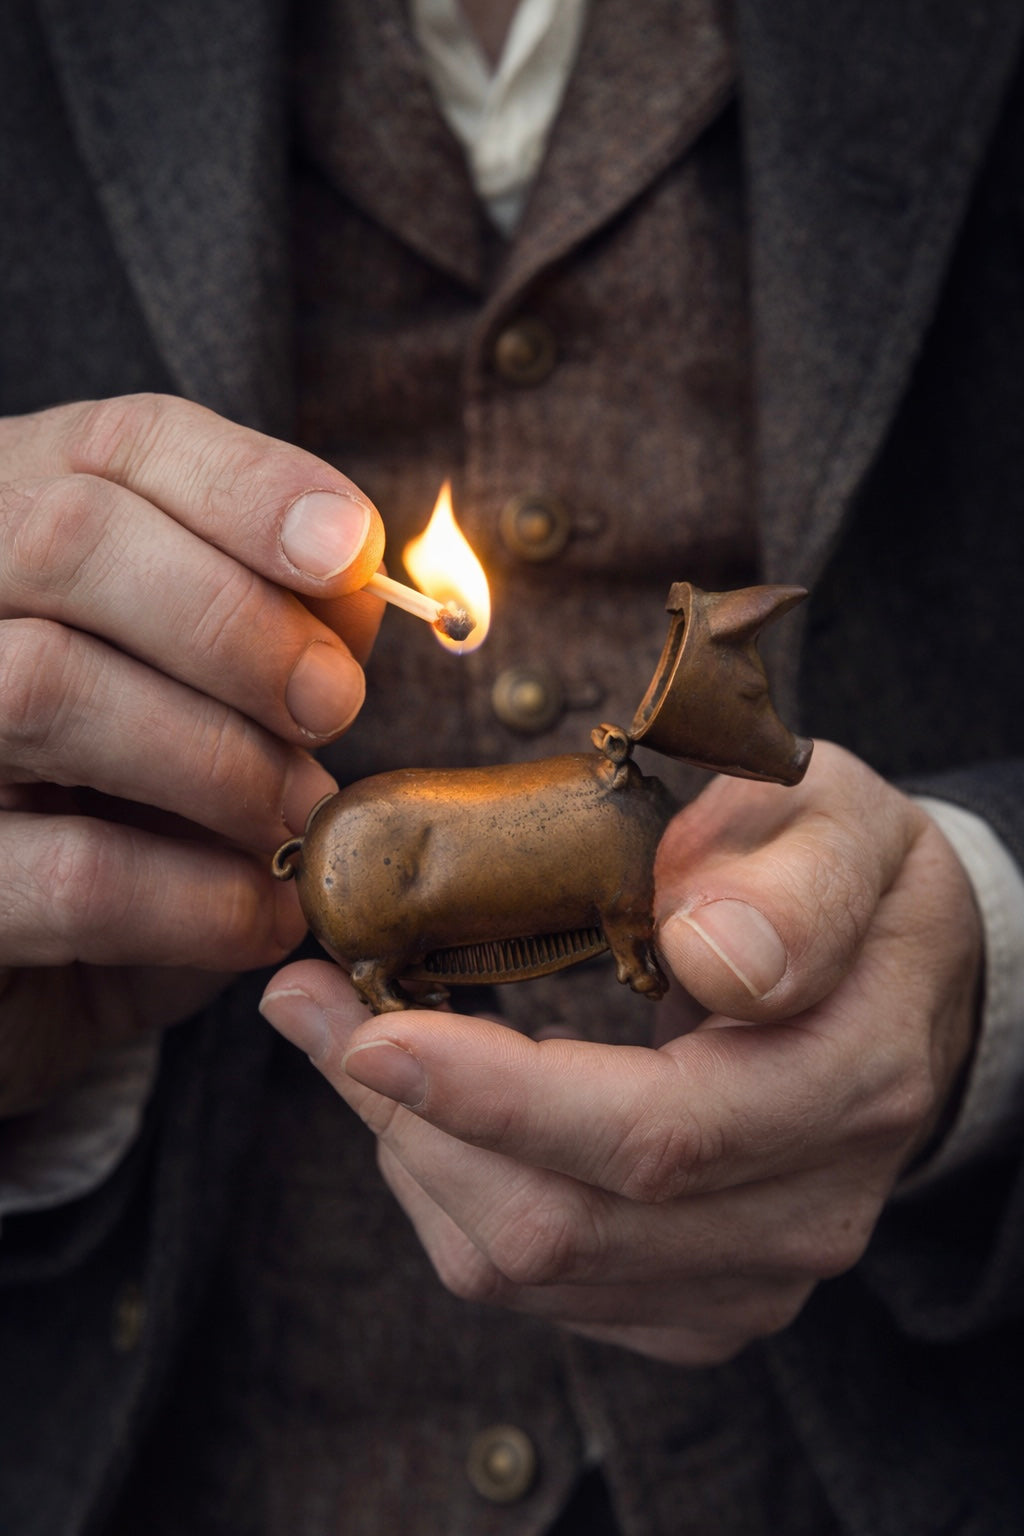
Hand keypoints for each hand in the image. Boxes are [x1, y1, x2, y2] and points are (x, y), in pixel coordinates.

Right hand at [0, 393, 384, 1114]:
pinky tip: (260, 916)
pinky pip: (72, 873)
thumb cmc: (130, 814)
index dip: (248, 484)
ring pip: (48, 684)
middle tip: (332, 707)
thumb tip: (358, 584)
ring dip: (219, 760)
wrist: (38, 970)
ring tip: (296, 820)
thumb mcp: (206, 705)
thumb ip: (279, 626)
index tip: (349, 548)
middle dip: (236, 623)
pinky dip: (199, 899)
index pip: (120, 447)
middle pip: (72, 538)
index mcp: (18, 528)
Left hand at [260, 742, 981, 1364]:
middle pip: (566, 1223)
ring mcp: (754, 1273)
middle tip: (310, 1009)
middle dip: (411, 1120)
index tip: (369, 1030)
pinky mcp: (699, 1302)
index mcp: (851, 1077)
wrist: (899, 975)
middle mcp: (808, 1207)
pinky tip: (436, 1104)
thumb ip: (792, 882)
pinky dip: (451, 1193)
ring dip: (413, 1154)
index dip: (499, 1096)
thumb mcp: (841, 823)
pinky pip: (535, 1285)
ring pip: (530, 1266)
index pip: (658, 1132)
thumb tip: (703, 951)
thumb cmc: (846, 876)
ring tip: (353, 1039)